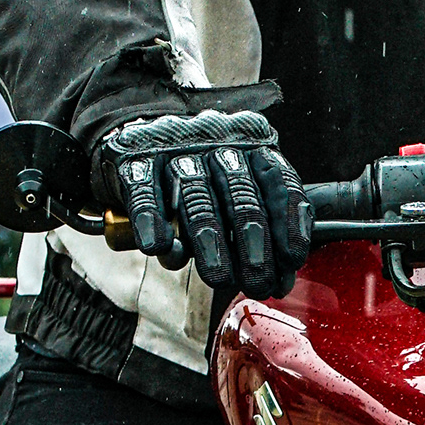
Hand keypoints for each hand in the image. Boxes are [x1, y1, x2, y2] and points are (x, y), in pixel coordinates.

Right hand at [91, 111, 311, 296]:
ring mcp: (174, 147)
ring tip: (219, 278)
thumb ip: (261, 224)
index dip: (288, 224)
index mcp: (251, 144)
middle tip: (258, 283)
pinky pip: (146, 192)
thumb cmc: (197, 179)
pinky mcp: (133, 157)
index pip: (280, 182)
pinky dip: (153, 222)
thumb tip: (282, 278)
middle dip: (254, 247)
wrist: (133, 144)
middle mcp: (217, 140)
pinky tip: (160, 248)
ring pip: (197, 198)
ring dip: (210, 244)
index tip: (291, 261)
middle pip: (241, 196)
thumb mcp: (235, 188)